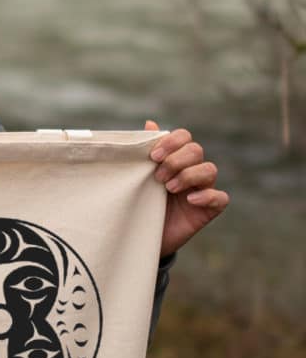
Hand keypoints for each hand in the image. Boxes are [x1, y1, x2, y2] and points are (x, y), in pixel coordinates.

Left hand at [145, 120, 228, 257]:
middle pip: (196, 150)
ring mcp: (203, 188)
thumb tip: (150, 123)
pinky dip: (208, 196)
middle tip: (158, 176)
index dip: (171, 142)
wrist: (139, 233)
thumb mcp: (137, 177)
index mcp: (174, 157)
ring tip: (169, 188)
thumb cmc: (139, 202)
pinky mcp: (209, 209)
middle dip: (176, 160)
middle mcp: (191, 169)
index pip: (184, 137)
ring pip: (210, 169)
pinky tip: (191, 200)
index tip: (153, 156)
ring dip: (188, 175)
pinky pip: (221, 198)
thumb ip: (144, 151)